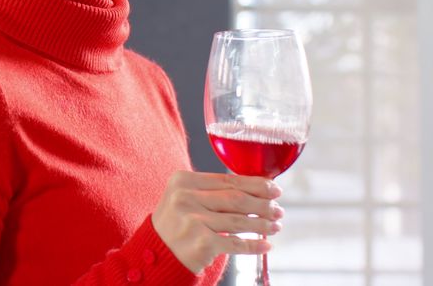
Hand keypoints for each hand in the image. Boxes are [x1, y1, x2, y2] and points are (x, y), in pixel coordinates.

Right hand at [151, 170, 283, 273]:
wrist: (154, 253)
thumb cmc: (175, 224)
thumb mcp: (184, 199)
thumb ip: (211, 191)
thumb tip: (255, 188)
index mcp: (183, 181)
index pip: (227, 180)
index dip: (255, 184)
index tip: (273, 188)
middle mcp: (185, 198)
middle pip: (235, 199)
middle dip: (262, 204)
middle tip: (278, 209)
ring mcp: (192, 221)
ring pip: (238, 221)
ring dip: (262, 224)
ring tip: (275, 226)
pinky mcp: (200, 243)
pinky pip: (235, 244)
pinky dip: (253, 245)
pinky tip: (265, 245)